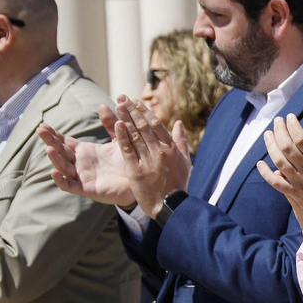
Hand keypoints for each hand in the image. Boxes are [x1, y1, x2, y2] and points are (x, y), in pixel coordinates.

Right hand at [40, 106, 135, 206]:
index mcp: (85, 151)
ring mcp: (82, 176)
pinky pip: (69, 185)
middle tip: (40, 130)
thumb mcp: (118, 139)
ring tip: (49, 148)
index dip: (54, 134)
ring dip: (55, 158)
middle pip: (60, 151)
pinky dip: (60, 180)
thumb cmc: (128, 160)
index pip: (65, 142)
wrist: (140, 180)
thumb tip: (102, 105)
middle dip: (50, 141)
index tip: (43, 125)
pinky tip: (53, 171)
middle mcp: (80, 163)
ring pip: (63, 167)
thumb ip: (110, 124)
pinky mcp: (86, 189)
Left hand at [114, 97, 191, 218]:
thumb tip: (178, 123)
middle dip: (132, 110)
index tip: (135, 101)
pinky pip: (128, 150)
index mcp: (170, 148)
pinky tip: (116, 125)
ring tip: (117, 105)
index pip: (156, 124)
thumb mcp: (185, 162)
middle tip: (122, 97)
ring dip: (126, 118)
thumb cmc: (178, 184)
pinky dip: (122, 136)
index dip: (144, 111)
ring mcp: (148, 160)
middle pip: (144, 125)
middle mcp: (159, 151)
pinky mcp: (136, 170)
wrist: (171, 205)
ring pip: (135, 134)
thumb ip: (181, 141)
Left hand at [258, 117, 302, 233]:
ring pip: (279, 161)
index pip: (301, 138)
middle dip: (279, 131)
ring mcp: (299, 181)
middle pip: (287, 146)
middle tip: (277, 121)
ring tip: (267, 135)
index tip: (290, 117)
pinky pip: (276, 182)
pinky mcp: (294, 193)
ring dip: (271, 146)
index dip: (293, 126)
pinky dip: (266, 173)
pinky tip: (260, 164)